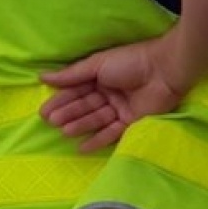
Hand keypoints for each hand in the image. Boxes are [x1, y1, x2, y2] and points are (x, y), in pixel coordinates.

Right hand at [40, 37, 187, 152]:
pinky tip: (82, 147)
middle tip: (51, 122)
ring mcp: (122, 107)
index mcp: (102, 76)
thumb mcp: (98, 64)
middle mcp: (110, 92)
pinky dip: (98, 139)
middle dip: (68, 113)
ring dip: (80, 125)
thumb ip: (72, 74)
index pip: (77, 90)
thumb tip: (42, 76)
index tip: (43, 111)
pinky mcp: (133, 121)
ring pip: (97, 118)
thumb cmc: (131, 61)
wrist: (165, 69)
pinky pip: (113, 132)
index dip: (61, 100)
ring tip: (63, 131)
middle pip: (85, 105)